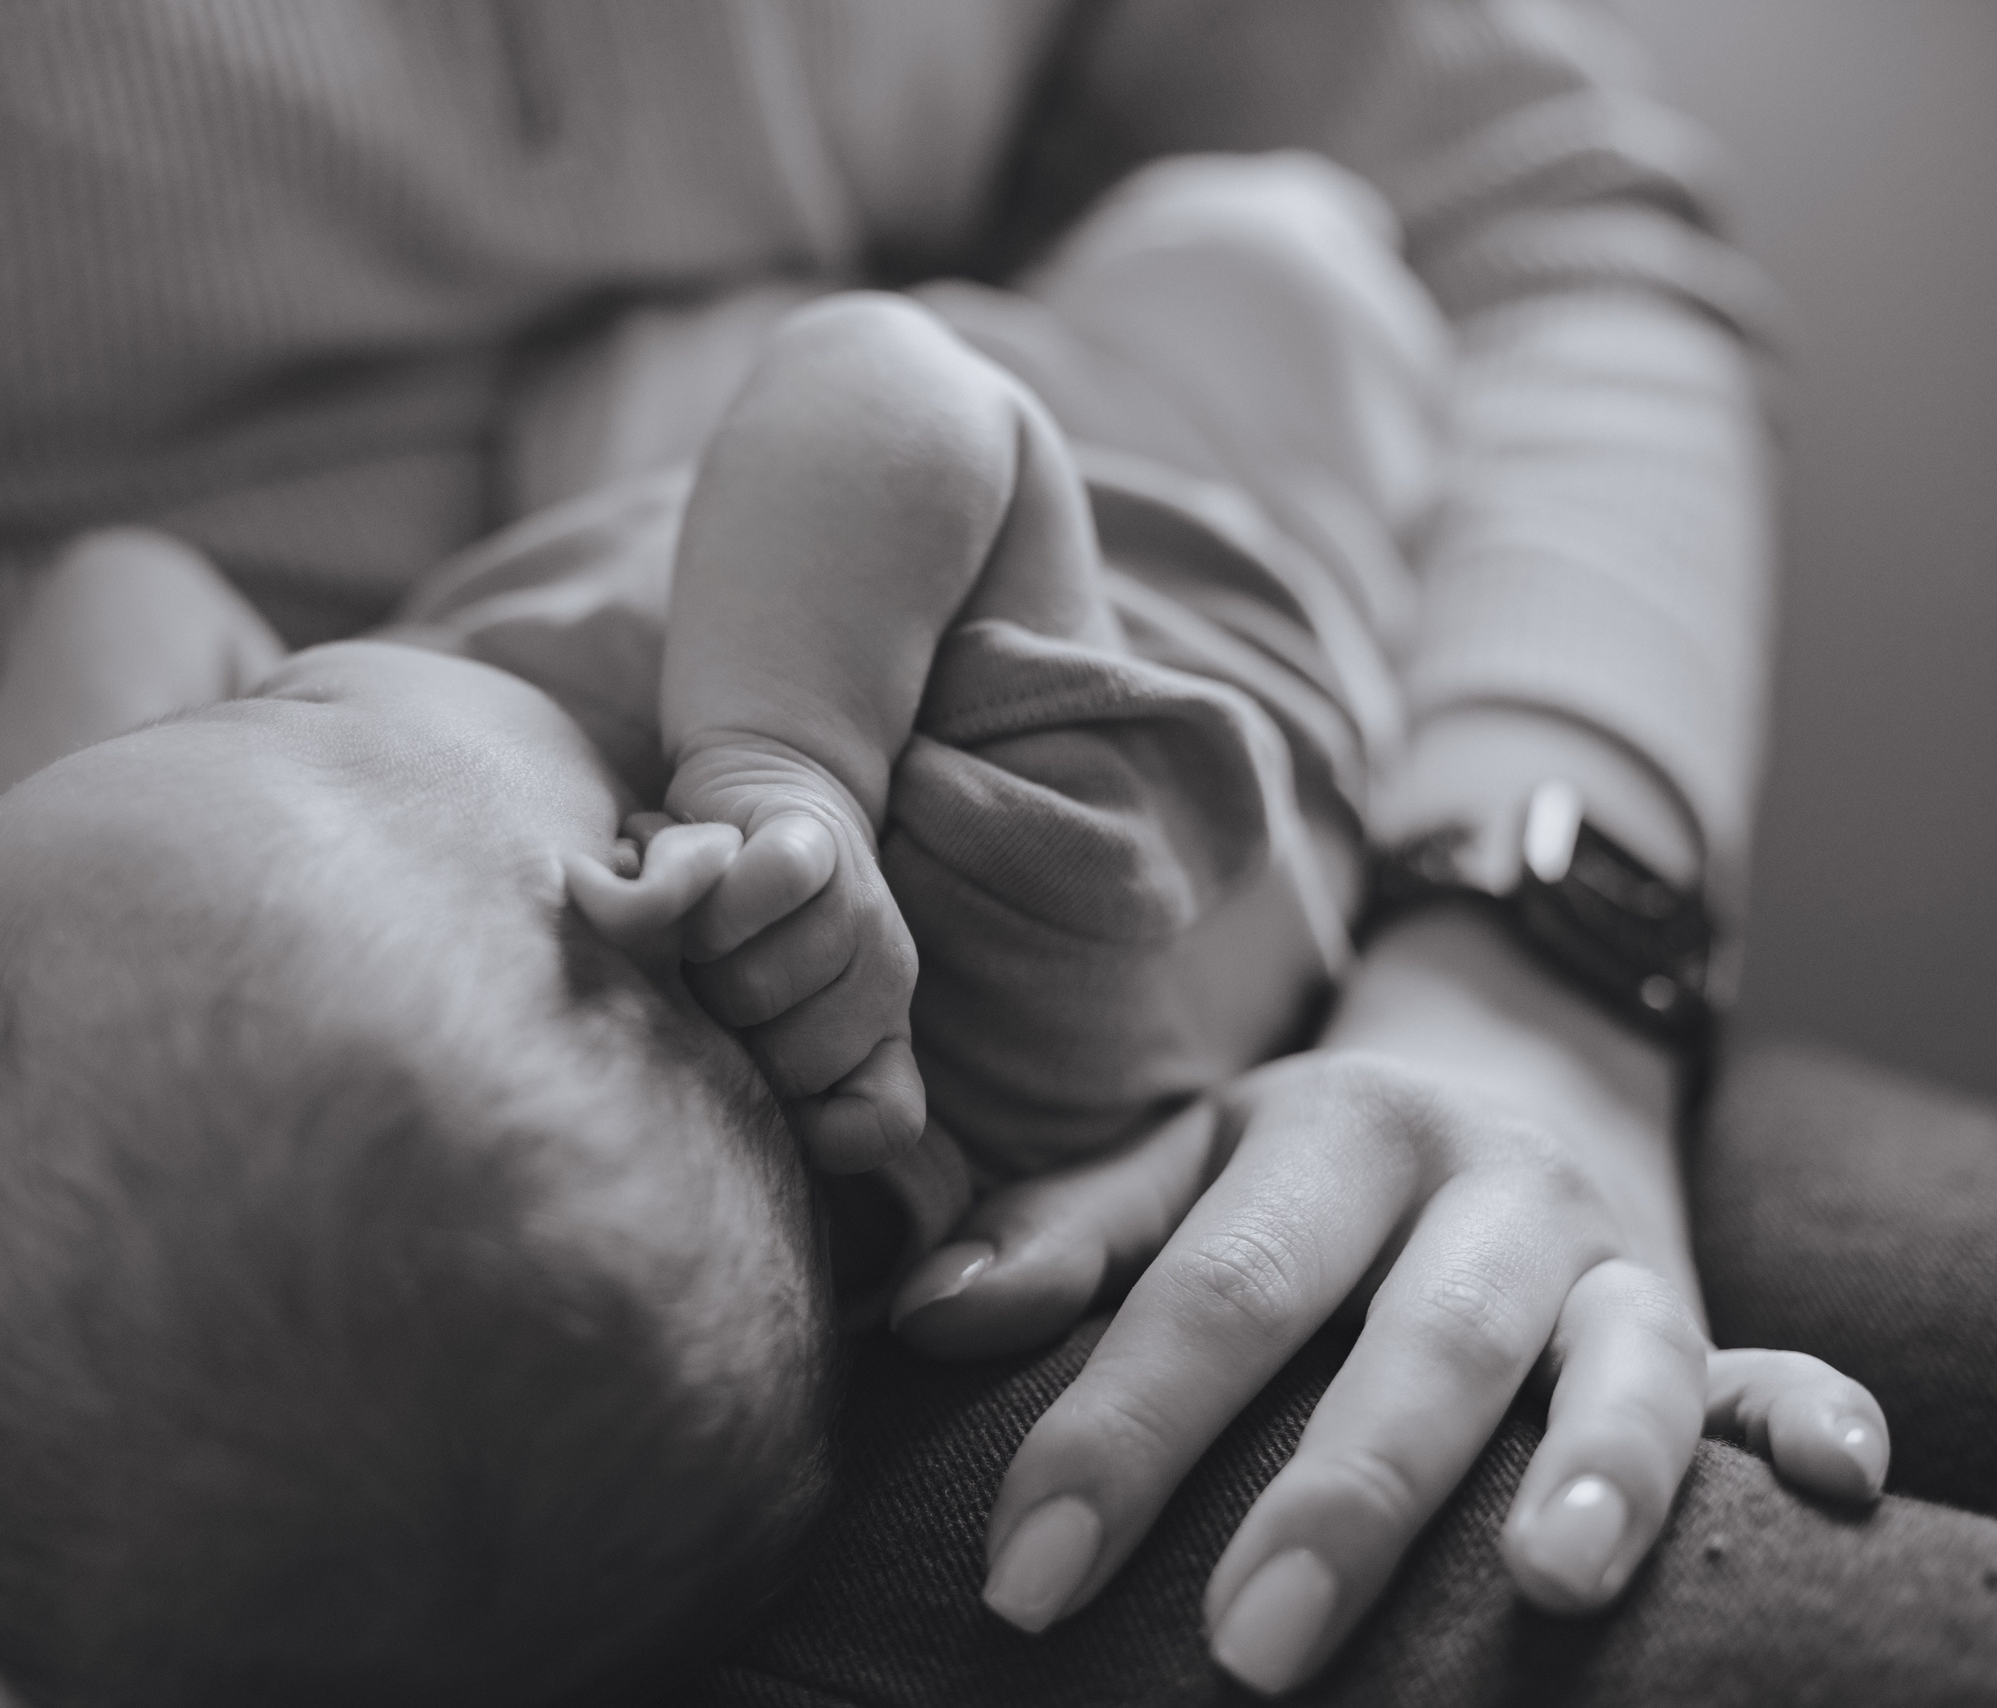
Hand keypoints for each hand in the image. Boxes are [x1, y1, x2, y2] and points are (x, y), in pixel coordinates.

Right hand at [663, 735, 925, 1170]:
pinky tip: (697, 890)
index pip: (884, 1121)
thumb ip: (721, 1054)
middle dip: (723, 1038)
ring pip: (762, 986)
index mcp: (878, 1033)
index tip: (760, 1098)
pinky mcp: (819, 840)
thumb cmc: (726, 929)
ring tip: (691, 940)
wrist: (758, 788)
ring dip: (700, 966)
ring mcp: (862, 910)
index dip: (817, 1130)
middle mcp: (885, 977)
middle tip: (703, 990)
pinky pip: (773, 885)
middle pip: (790, 1065)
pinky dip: (716, 900)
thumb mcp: (722, 1015)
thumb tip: (688, 1038)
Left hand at [890, 908, 1888, 1694]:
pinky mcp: (1700, 1304)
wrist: (1512, 1053)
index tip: (1027, 1576)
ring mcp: (1607, 1249)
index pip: (1214, 1289)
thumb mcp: (1185, 1157)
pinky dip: (1814, 1419)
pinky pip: (1771, 1359)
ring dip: (1597, 1467)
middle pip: (1417, 1334)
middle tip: (1246, 1647)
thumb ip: (1066, 1236)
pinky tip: (1831, 1487)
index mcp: (1329, 1137)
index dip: (1119, 1432)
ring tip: (1544, 1591)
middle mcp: (1481, 1184)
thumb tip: (921, 1321)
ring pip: (1619, 1353)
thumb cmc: (1306, 1156)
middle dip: (1340, 1491)